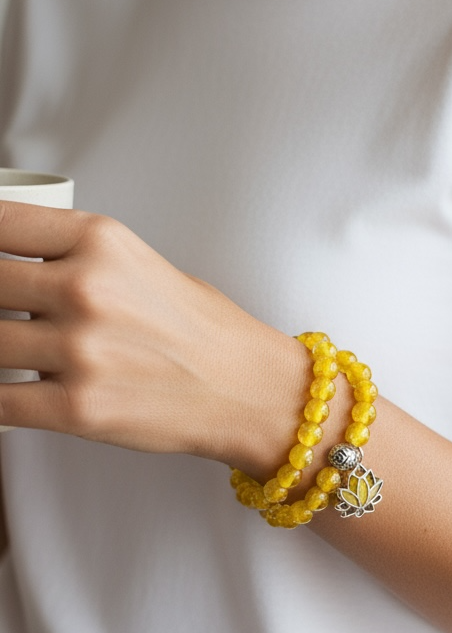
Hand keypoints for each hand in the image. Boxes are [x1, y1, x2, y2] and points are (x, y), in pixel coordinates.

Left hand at [0, 201, 306, 468]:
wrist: (246, 387)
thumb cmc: (199, 328)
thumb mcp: (135, 261)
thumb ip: (70, 257)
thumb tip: (6, 265)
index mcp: (100, 241)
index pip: (0, 223)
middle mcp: (86, 288)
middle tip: (10, 313)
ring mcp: (80, 350)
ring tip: (17, 351)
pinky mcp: (77, 408)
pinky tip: (8, 393)